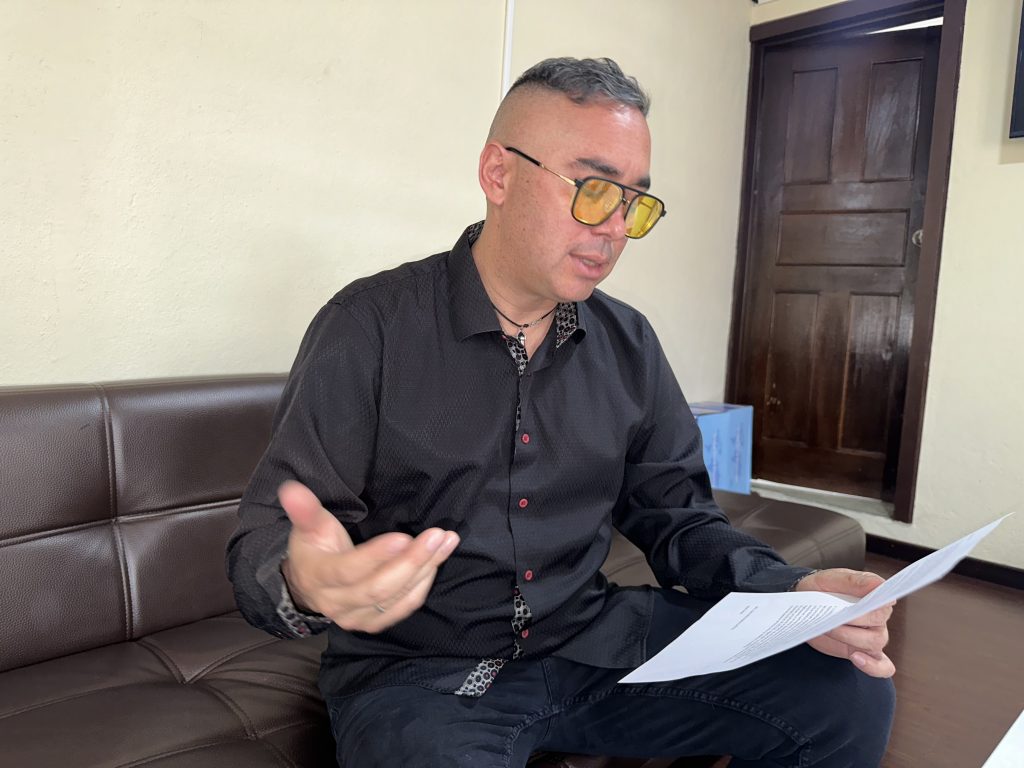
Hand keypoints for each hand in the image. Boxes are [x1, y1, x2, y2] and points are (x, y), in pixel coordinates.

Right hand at [277, 481, 458, 632]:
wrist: (308, 586)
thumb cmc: (313, 549)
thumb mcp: (308, 527)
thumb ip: (305, 510)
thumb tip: (291, 489)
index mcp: (319, 577)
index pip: (349, 570)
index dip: (377, 556)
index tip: (404, 537)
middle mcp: (337, 604)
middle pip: (379, 588)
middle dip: (412, 561)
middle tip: (437, 536)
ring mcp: (356, 618)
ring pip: (395, 597)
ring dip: (425, 570)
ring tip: (446, 542)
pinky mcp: (373, 622)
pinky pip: (403, 608)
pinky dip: (422, 586)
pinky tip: (436, 563)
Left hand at [794, 568, 895, 677]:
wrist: (804, 602)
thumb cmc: (822, 587)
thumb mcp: (832, 579)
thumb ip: (855, 582)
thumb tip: (879, 584)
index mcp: (875, 595)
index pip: (885, 603)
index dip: (879, 605)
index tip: (869, 605)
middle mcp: (878, 617)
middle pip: (878, 625)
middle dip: (855, 623)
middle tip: (833, 619)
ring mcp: (872, 636)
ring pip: (875, 643)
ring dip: (851, 639)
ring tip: (831, 630)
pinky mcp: (862, 651)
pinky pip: (881, 666)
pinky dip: (874, 667)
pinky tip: (857, 659)